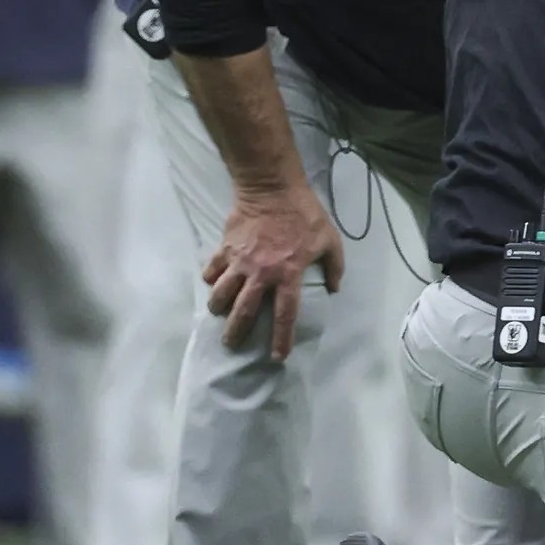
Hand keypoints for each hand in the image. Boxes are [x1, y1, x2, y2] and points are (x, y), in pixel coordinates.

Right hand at [202, 182, 345, 357]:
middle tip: (231, 345)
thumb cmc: (304, 214)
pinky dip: (210, 279)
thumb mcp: (330, 239)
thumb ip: (334, 266)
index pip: (285, 315)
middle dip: (236, 333)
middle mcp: (261, 273)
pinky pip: (212, 270)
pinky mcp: (225, 249)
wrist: (272, 188)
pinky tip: (212, 283)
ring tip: (218, 314)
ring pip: (221, 294)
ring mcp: (240, 262)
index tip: (277, 356)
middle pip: (244, 312)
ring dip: (218, 308)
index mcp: (288, 274)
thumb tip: (333, 288)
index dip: (281, 338)